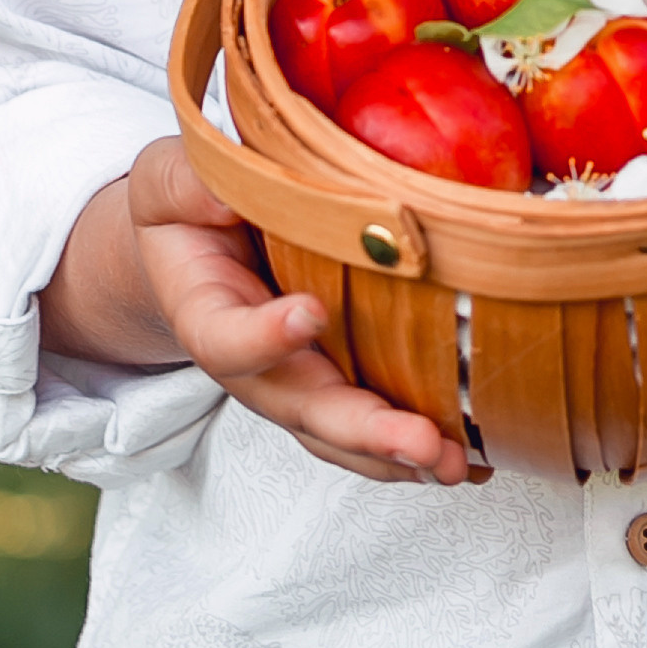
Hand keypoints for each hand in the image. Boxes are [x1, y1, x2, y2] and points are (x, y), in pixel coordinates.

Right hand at [45, 139, 475, 487]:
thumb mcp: (170, 183)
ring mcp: (302, 384)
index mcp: (208, 314)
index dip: (265, 336)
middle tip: (420, 441)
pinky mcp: (344, 383)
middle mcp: (257, 367)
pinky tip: (476, 459)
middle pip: (305, 410)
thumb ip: (188, 188)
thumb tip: (223, 195)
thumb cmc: (188, 213)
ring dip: (402, 455)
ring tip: (456, 463)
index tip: (310, 314)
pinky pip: (377, 429)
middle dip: (365, 430)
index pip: (227, 339)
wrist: (199, 249)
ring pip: (346, 435)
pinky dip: (425, 448)